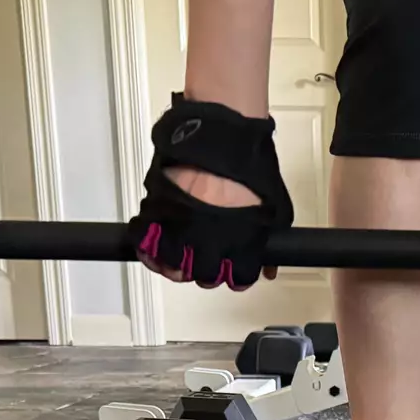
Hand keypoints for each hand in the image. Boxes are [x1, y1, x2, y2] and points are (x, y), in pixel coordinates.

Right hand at [128, 95, 293, 290]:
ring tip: (178, 252)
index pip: (238, 280)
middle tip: (203, 255)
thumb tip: (269, 264)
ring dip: (175, 264)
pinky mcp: (157, 217)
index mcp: (240, 247)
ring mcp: (181, 234)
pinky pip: (146, 245)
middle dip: (205, 270)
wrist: (221, 139)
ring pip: (172, 268)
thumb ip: (267, 240)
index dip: (235, 275)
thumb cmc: (248, 166)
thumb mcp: (273, 207)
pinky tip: (154, 246)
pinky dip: (148, 249)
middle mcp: (209, 248)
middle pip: (204, 278)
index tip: (232, 267)